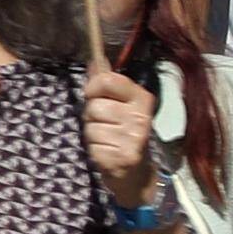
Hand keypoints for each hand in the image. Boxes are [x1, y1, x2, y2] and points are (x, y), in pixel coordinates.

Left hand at [84, 61, 165, 206]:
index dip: (94, 86)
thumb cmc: (123, 133)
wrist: (137, 173)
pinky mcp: (122, 158)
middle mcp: (140, 117)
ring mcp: (133, 139)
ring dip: (92, 134)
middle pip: (94, 106)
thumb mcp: (120, 105)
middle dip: (92, 116)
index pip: (107, 80)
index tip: (94, 94)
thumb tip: (95, 60)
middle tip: (106, 124)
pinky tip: (107, 152)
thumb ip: (107, 83)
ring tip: (107, 139)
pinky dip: (94, 150)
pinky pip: (92, 146)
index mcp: (141, 99)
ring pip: (90, 127)